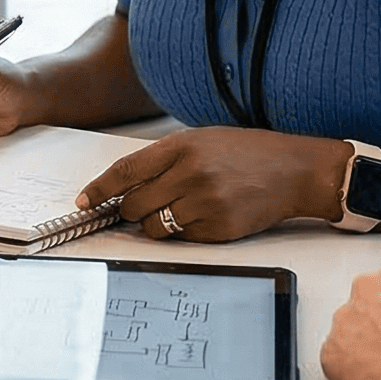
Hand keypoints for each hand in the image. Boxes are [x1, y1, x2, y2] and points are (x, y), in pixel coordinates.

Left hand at [81, 127, 340, 242]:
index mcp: (182, 146)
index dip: (100, 188)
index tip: (85, 200)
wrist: (295, 171)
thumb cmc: (248, 153)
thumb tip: (127, 186)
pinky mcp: (219, 229)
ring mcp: (206, 203)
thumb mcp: (203, 140)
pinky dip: (183, 232)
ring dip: (155, 224)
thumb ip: (165, 159)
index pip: (126, 171)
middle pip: (134, 205)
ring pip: (154, 227)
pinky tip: (203, 216)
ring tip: (178, 209)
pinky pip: (182, 238)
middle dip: (129, 210)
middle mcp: (191, 174)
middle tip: (138, 208)